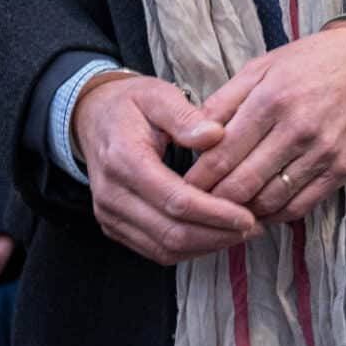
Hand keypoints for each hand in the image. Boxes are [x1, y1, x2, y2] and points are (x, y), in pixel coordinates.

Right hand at [73, 74, 259, 264]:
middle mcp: (112, 195)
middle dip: (217, 236)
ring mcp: (109, 215)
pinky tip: (215, 235)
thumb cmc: (130, 104)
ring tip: (240, 233)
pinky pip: (155, 251)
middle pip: (171, 233)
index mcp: (123, 160)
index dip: (215, 213)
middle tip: (253, 228)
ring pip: (164, 250)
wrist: (92, 118)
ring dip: (206, 247)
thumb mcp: (157, 95)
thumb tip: (215, 135)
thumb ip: (185, 115)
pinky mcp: (114, 227)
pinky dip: (189, 249)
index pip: (175, 201)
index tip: (247, 215)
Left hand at [183, 28, 345, 223]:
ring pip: (270, 200)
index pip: (222, 154)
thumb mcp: (262, 67)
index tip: (183, 188)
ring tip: (226, 212)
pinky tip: (261, 212)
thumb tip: (193, 134)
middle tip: (198, 207)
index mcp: (270, 99)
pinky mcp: (341, 170)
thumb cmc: (309, 62)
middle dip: (214, 200)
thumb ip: (225, 100)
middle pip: (243, 183)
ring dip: (244, 212)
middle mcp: (296, 128)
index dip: (198, 177)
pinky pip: (301, 207)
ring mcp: (321, 152)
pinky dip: (276, 215)